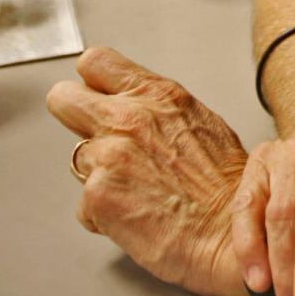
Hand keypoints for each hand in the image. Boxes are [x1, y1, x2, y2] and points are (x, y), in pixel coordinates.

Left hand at [47, 46, 249, 295]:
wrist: (231, 232)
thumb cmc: (225, 185)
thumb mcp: (199, 121)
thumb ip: (158, 109)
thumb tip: (136, 108)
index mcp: (156, 95)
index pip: (95, 63)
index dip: (92, 83)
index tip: (99, 97)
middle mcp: (129, 117)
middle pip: (63, 98)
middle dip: (75, 117)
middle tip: (97, 139)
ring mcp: (109, 156)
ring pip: (77, 159)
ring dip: (98, 174)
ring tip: (133, 189)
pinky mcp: (97, 196)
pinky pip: (84, 204)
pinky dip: (104, 214)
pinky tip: (135, 215)